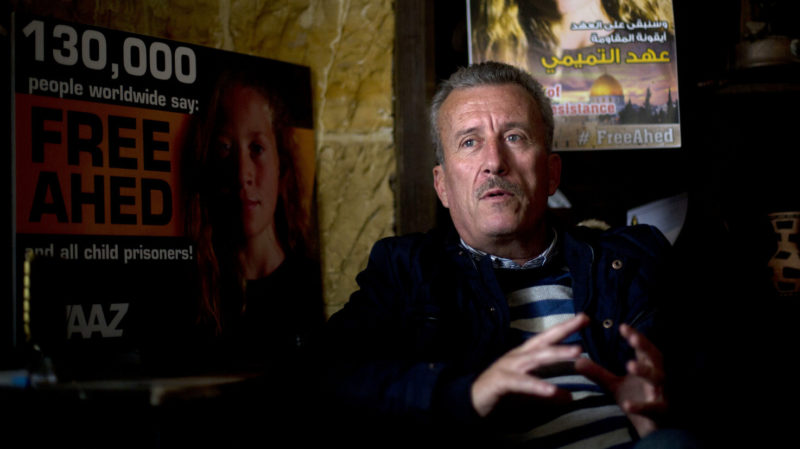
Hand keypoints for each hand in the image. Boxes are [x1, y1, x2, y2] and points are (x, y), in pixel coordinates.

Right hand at [471, 314, 588, 416]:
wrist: (472, 401)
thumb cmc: (501, 392)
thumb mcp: (528, 393)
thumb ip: (548, 394)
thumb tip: (570, 396)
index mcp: (524, 355)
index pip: (547, 338)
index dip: (565, 327)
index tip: (585, 317)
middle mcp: (518, 356)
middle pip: (544, 340)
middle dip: (564, 330)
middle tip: (584, 320)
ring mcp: (509, 367)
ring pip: (535, 358)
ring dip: (556, 353)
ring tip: (577, 352)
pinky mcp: (502, 381)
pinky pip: (522, 383)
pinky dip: (538, 386)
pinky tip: (553, 390)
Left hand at [575, 323, 666, 436]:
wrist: (652, 427)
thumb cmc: (637, 398)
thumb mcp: (614, 385)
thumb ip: (598, 373)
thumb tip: (577, 361)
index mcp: (647, 367)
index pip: (643, 347)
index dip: (635, 336)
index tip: (623, 326)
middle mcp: (657, 377)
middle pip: (655, 357)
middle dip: (645, 346)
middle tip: (632, 338)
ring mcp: (661, 393)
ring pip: (657, 379)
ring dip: (645, 371)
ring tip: (630, 364)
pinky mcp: (660, 412)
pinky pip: (652, 408)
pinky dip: (641, 406)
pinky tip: (627, 405)